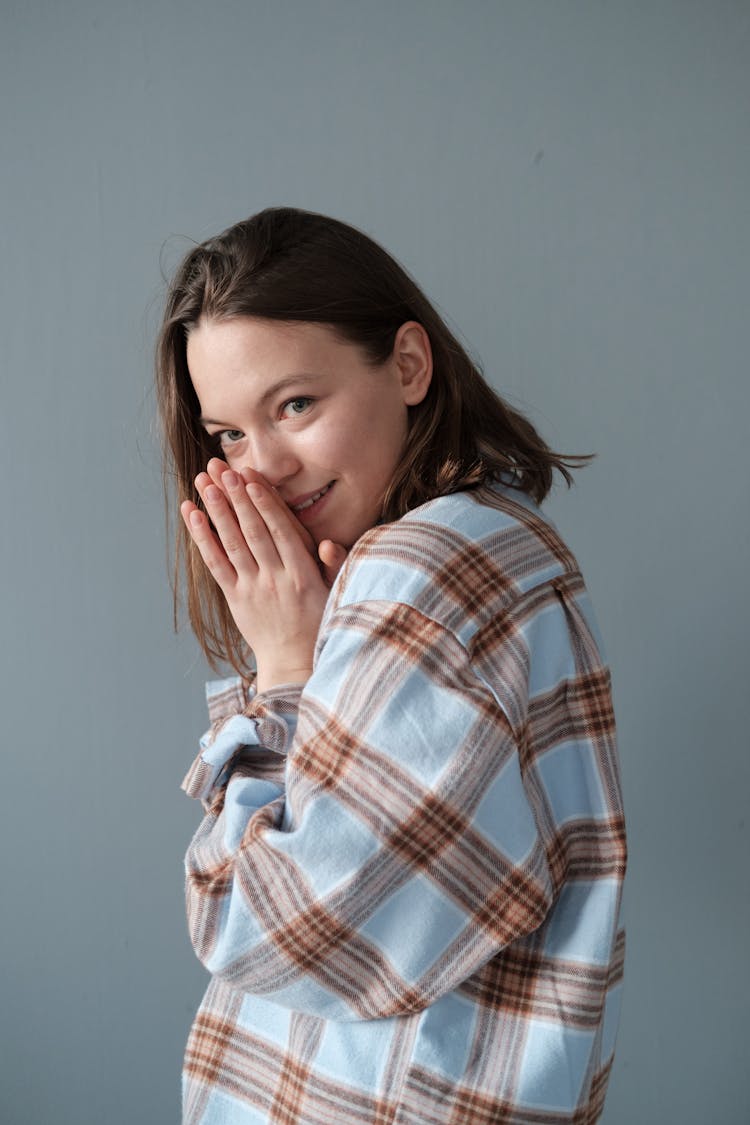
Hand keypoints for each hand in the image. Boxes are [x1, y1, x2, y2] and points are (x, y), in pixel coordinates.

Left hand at [181, 460, 346, 690]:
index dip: (265, 504)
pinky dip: (202, 539)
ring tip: (206, 483)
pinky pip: (215, 565)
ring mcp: (253, 588)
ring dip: (217, 511)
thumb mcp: (336, 593)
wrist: (294, 662)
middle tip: (224, 468)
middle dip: (237, 498)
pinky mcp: (235, 598)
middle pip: (253, 532)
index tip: (252, 479)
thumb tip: (329, 545)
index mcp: (302, 574)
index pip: (281, 531)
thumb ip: (334, 565)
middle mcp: (275, 579)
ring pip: (231, 544)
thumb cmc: (318, 620)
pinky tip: (193, 515)